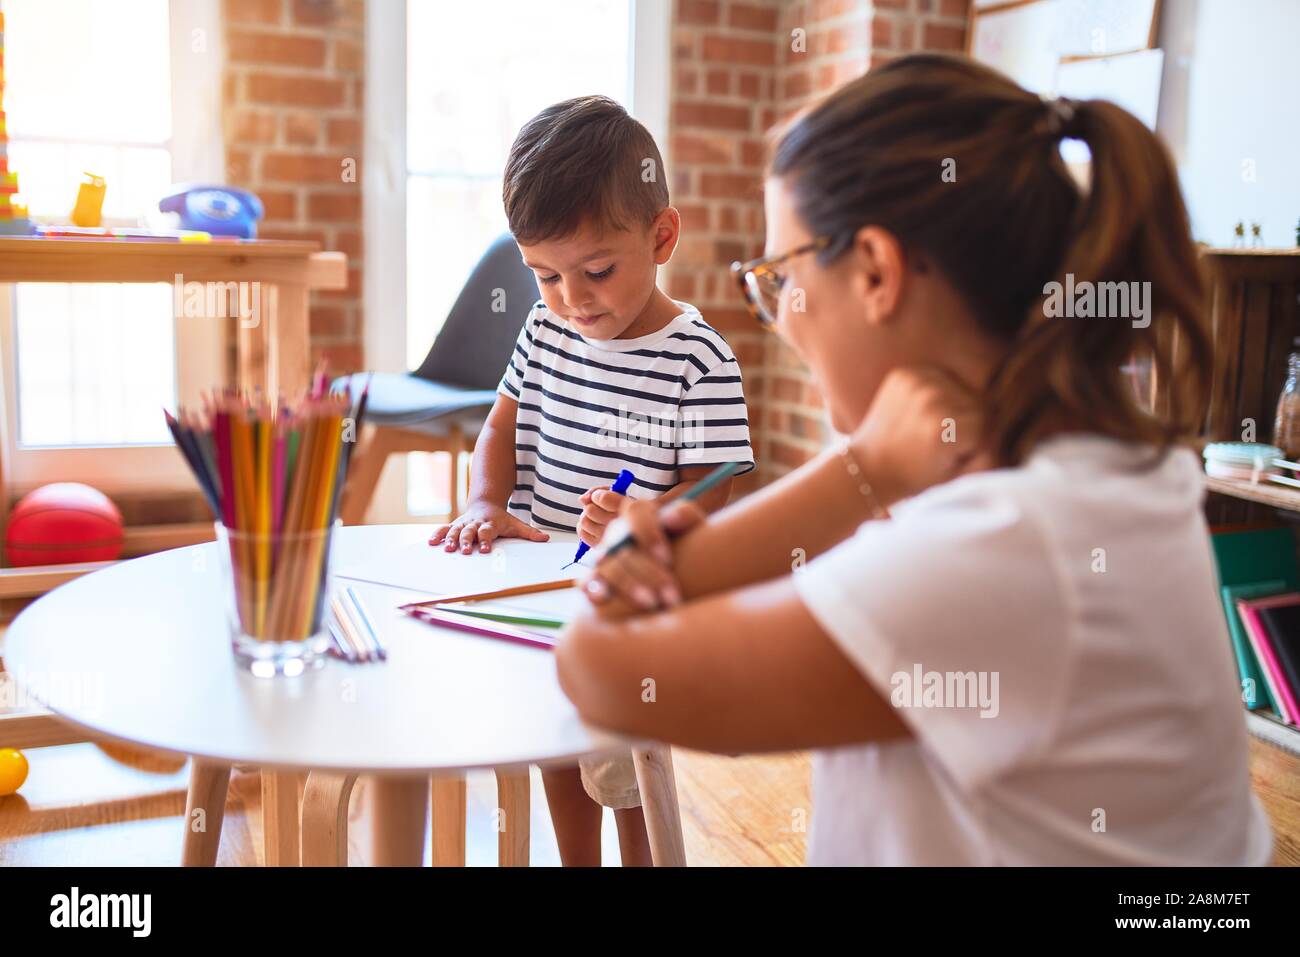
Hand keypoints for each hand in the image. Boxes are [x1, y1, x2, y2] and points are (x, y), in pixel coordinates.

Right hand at [429, 502, 548, 553]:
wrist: (485, 503)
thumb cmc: (501, 519)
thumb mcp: (516, 524)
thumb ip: (529, 532)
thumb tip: (545, 539)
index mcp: (489, 523)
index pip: (487, 531)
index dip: (485, 539)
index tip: (484, 549)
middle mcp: (475, 522)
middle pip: (469, 531)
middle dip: (465, 540)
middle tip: (463, 551)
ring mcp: (463, 523)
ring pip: (455, 530)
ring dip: (450, 539)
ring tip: (447, 549)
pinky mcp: (455, 525)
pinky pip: (444, 529)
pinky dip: (437, 535)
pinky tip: (431, 543)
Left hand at [577, 486, 627, 546]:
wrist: (637, 529)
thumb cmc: (624, 507)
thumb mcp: (617, 492)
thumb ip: (599, 490)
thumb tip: (582, 499)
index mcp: (627, 509)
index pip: (603, 499)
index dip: (597, 495)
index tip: (600, 496)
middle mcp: (619, 525)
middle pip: (590, 510)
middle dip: (591, 506)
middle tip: (599, 508)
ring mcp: (609, 537)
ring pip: (584, 521)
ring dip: (586, 517)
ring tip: (596, 517)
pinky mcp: (601, 545)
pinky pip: (582, 533)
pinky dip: (584, 528)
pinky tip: (593, 525)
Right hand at [580, 498, 706, 611]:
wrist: (679, 570)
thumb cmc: (687, 544)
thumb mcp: (693, 527)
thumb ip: (687, 515)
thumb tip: (672, 519)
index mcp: (639, 515)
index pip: (636, 513)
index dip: (648, 534)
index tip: (667, 558)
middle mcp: (618, 533)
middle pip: (624, 547)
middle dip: (648, 573)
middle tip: (671, 597)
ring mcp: (605, 555)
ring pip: (609, 567)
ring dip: (628, 585)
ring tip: (652, 604)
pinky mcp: (597, 579)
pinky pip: (588, 582)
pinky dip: (594, 588)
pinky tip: (604, 599)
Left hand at [849, 365, 991, 506]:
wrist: (870, 467)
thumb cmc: (919, 478)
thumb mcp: (960, 475)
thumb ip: (990, 454)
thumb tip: (1014, 429)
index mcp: (943, 427)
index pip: (989, 424)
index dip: (978, 443)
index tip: (955, 455)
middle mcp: (930, 400)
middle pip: (978, 402)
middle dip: (970, 423)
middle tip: (945, 443)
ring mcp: (916, 382)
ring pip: (963, 387)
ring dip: (958, 405)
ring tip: (935, 426)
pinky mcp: (905, 373)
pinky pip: (942, 376)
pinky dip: (940, 391)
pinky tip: (924, 411)